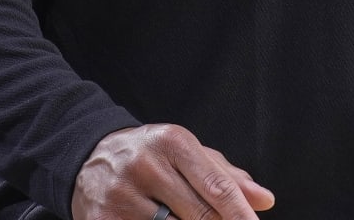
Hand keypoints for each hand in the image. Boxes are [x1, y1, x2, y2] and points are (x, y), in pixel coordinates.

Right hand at [72, 125, 273, 219]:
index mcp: (172, 142)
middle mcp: (145, 165)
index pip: (215, 185)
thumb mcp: (187, 154)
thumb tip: (264, 200)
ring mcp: (121, 195)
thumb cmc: (151, 156)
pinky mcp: (102, 219)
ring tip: (183, 216)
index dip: (239, 213)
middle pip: (198, 214)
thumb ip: (226, 176)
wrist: (89, 156)